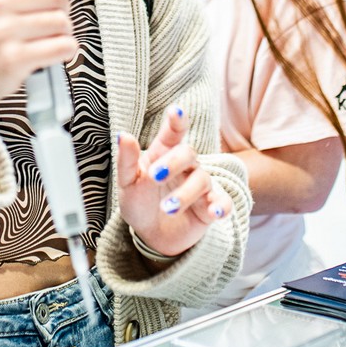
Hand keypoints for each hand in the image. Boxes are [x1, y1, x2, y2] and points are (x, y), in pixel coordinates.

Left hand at [115, 105, 233, 258]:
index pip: (173, 133)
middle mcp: (185, 166)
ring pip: (202, 180)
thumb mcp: (127, 184)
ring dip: (185, 194)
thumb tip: (122, 135)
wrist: (152, 236)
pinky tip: (214, 213)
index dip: (177, 121)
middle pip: (188, 153)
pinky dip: (221, 207)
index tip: (176, 110)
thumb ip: (126, 161)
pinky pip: (223, 203)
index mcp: (164, 154)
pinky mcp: (211, 207)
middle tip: (155, 177)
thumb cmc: (139, 203)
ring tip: (167, 208)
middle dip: (173, 163)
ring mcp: (200, 186)